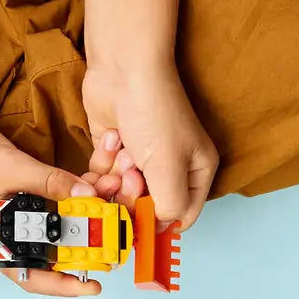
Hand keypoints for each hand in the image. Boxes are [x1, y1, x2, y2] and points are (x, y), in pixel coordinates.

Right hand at [0, 116, 102, 296]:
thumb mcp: (15, 170)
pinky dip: (72, 197)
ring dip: (83, 213)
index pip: (33, 277)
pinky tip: (92, 184)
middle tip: (111, 236)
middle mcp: (6, 236)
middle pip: (51, 253)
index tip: (93, 286)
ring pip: (56, 227)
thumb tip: (89, 194)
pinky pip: (52, 206)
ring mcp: (13, 217)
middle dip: (84, 244)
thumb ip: (53, 183)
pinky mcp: (21, 198)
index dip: (64, 287)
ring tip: (107, 199)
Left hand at [81, 60, 218, 229]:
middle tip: (128, 174)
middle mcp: (170, 168)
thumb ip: (168, 206)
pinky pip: (103, 174)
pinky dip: (102, 162)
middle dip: (131, 195)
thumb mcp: (169, 167)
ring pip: (120, 192)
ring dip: (114, 179)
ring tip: (120, 154)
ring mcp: (141, 158)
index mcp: (196, 172)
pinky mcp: (115, 148)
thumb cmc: (155, 112)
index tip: (136, 227)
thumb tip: (158, 229)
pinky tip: (112, 138)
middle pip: (145, 206)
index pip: (181, 216)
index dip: (158, 225)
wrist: (124, 69)